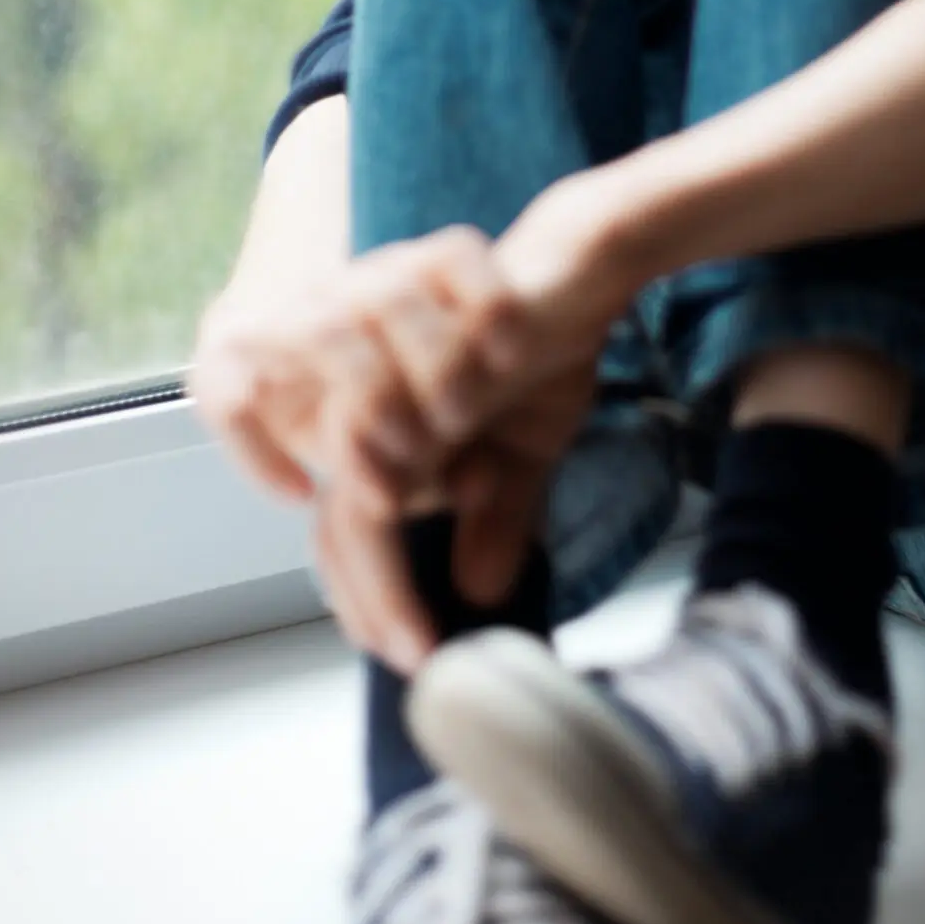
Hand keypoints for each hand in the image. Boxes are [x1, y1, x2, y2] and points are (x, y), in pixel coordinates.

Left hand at [189, 184, 641, 666]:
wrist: (580, 269)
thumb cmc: (545, 348)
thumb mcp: (528, 449)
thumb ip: (499, 514)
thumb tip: (478, 591)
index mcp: (391, 435)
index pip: (352, 533)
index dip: (369, 597)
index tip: (406, 654)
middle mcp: (376, 404)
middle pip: (344, 515)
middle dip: (374, 590)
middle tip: (412, 646)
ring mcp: (389, 368)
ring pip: (355, 458)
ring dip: (387, 528)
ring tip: (431, 565)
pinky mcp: (414, 332)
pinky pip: (390, 399)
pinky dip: (412, 450)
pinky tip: (445, 471)